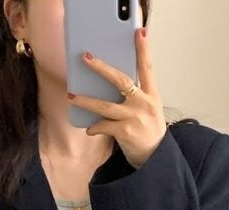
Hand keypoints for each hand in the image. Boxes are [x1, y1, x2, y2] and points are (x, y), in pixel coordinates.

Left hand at [66, 26, 166, 168]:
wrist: (156, 158)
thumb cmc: (150, 132)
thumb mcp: (150, 110)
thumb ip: (137, 96)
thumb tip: (112, 84)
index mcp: (152, 95)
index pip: (147, 68)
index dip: (144, 50)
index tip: (139, 32)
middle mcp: (144, 103)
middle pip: (120, 80)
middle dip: (101, 68)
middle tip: (85, 58)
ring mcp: (134, 117)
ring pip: (104, 105)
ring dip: (85, 101)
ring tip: (71, 97)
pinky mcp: (126, 132)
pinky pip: (103, 125)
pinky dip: (94, 127)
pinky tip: (89, 129)